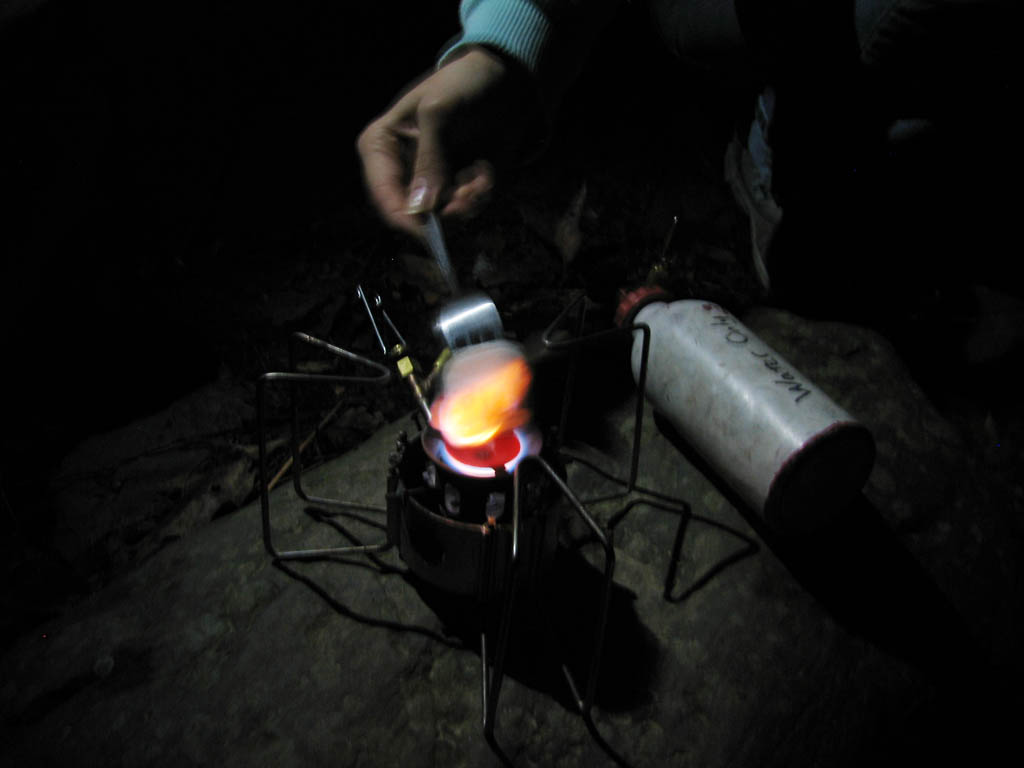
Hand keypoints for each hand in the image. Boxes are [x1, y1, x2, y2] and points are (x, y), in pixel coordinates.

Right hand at [356, 46, 534, 235]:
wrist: (503, 80)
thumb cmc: (462, 84)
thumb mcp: (440, 112)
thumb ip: (429, 160)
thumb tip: (420, 208)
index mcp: (380, 148)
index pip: (384, 196)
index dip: (406, 219)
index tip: (433, 231)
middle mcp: (401, 172)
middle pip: (414, 215)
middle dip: (446, 210)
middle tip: (470, 191)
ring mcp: (429, 184)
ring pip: (444, 218)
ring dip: (467, 202)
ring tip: (480, 176)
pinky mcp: (456, 189)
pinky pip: (466, 211)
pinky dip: (480, 196)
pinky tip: (485, 173)